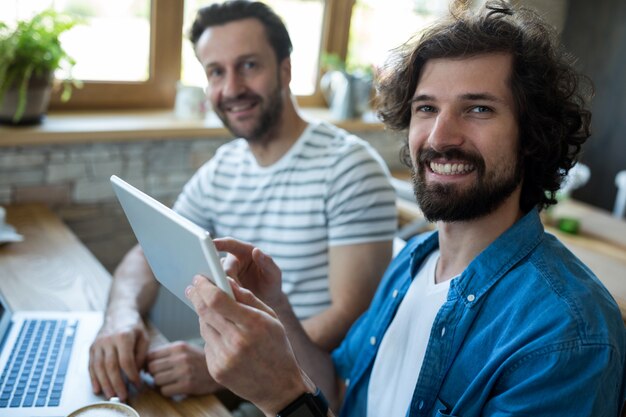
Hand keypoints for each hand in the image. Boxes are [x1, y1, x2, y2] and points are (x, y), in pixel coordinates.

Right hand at [88, 310, 149, 400]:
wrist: (119, 312)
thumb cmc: (133, 326)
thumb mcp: (144, 337)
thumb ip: (141, 355)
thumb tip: (136, 372)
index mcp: (123, 336)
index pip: (126, 361)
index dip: (131, 375)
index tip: (136, 384)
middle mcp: (108, 340)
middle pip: (110, 366)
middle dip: (116, 384)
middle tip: (122, 396)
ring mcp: (98, 344)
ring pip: (98, 367)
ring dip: (104, 384)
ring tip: (111, 395)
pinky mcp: (91, 347)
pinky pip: (91, 365)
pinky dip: (93, 378)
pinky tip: (97, 388)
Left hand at [146, 341, 220, 395]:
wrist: (221, 369)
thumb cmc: (199, 360)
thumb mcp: (186, 349)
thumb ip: (168, 352)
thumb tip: (146, 362)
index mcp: (178, 347)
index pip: (151, 355)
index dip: (148, 363)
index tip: (152, 368)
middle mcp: (180, 358)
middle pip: (151, 368)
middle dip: (153, 374)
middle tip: (160, 376)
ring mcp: (184, 372)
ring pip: (157, 380)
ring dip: (160, 384)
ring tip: (169, 382)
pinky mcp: (187, 385)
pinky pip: (165, 391)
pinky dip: (167, 391)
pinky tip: (175, 388)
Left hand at [186, 275, 309, 414]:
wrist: (278, 385)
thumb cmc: (276, 346)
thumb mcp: (270, 317)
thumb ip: (248, 298)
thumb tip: (226, 281)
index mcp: (252, 324)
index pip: (217, 300)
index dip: (204, 286)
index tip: (199, 278)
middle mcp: (236, 341)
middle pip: (204, 311)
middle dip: (197, 296)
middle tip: (194, 287)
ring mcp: (224, 358)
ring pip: (203, 327)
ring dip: (205, 316)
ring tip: (216, 314)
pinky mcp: (216, 370)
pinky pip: (206, 344)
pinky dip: (212, 336)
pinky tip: (224, 338)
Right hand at [214, 238, 282, 307]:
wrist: (267, 301)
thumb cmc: (272, 284)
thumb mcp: (274, 274)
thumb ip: (267, 262)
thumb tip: (256, 250)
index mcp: (245, 251)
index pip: (230, 244)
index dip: (221, 243)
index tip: (212, 243)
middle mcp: (232, 260)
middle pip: (222, 266)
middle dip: (226, 277)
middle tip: (234, 289)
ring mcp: (225, 273)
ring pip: (217, 277)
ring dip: (224, 287)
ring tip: (236, 298)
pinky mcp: (221, 284)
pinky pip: (216, 287)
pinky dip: (222, 294)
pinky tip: (229, 301)